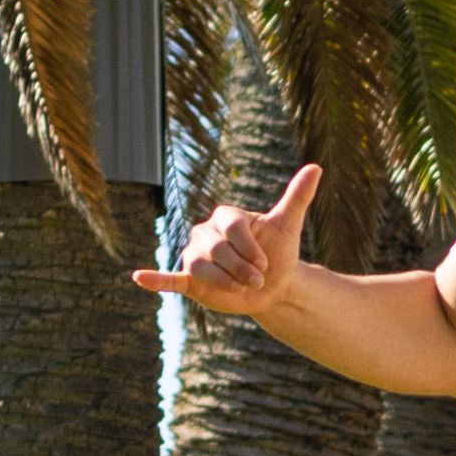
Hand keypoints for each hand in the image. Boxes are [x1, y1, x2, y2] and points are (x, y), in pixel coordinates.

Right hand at [132, 163, 320, 311]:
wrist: (273, 287)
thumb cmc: (278, 253)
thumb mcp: (288, 226)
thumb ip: (297, 197)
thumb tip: (316, 167)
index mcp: (225, 217)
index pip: (230, 227)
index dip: (249, 247)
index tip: (265, 261)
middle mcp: (205, 233)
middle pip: (217, 250)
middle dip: (241, 268)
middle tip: (257, 279)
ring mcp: (195, 256)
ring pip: (201, 266)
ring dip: (224, 281)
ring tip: (242, 288)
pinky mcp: (190, 280)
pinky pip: (170, 277)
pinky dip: (155, 280)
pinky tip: (139, 278)